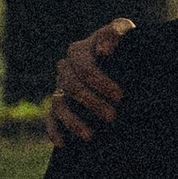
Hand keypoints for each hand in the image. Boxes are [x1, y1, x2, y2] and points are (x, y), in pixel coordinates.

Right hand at [46, 17, 135, 148]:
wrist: (125, 63)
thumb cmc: (126, 47)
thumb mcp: (126, 35)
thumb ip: (115, 34)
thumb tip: (101, 51)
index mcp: (79, 50)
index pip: (84, 67)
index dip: (100, 82)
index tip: (119, 96)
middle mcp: (66, 68)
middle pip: (72, 86)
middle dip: (92, 103)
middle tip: (113, 117)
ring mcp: (60, 87)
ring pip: (59, 104)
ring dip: (73, 121)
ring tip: (89, 136)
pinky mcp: (59, 104)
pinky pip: (51, 118)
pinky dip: (54, 130)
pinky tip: (62, 143)